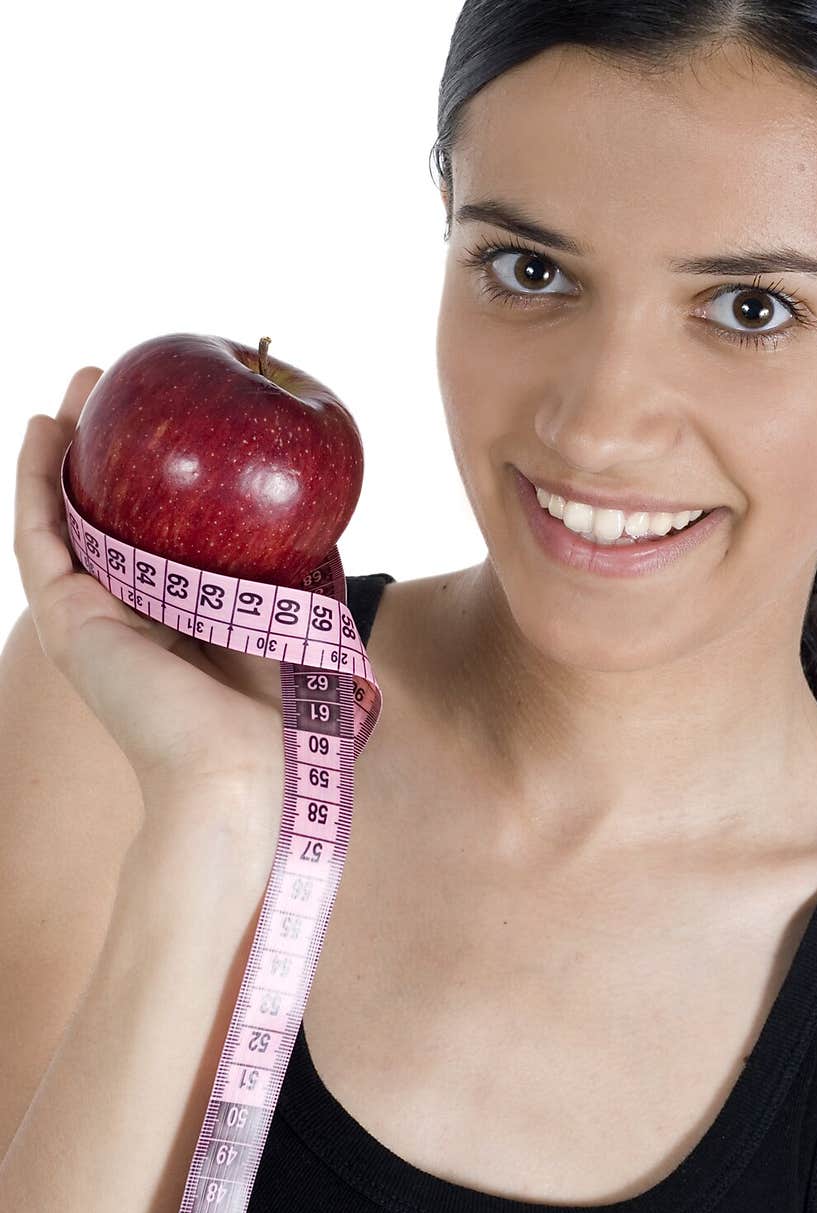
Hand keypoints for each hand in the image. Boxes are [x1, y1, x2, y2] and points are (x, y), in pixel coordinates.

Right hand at [13, 367, 286, 809]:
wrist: (246, 772)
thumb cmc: (286, 717)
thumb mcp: (296, 622)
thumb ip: (295, 571)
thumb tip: (324, 514)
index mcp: (179, 618)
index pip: (159, 531)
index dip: (161, 474)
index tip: (179, 419)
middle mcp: (127, 614)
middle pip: (108, 513)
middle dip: (110, 444)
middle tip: (120, 380)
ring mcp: (90, 618)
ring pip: (64, 516)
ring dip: (67, 445)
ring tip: (83, 381)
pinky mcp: (66, 623)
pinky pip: (39, 538)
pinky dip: (35, 482)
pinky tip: (45, 428)